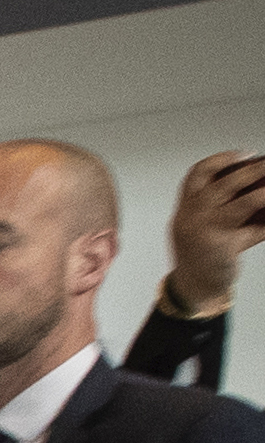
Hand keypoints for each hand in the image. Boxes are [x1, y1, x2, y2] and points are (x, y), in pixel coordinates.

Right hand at [164, 149, 263, 315]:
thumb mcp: (205, 226)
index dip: (221, 160)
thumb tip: (258, 189)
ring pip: (244, 204)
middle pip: (223, 184)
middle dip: (250, 171)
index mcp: (186, 208)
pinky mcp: (222, 246)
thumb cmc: (202, 254)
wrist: (194, 287)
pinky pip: (255, 229)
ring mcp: (206, 231)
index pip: (197, 174)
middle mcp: (192, 216)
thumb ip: (225, 207)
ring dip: (264, 193)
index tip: (243, 155)